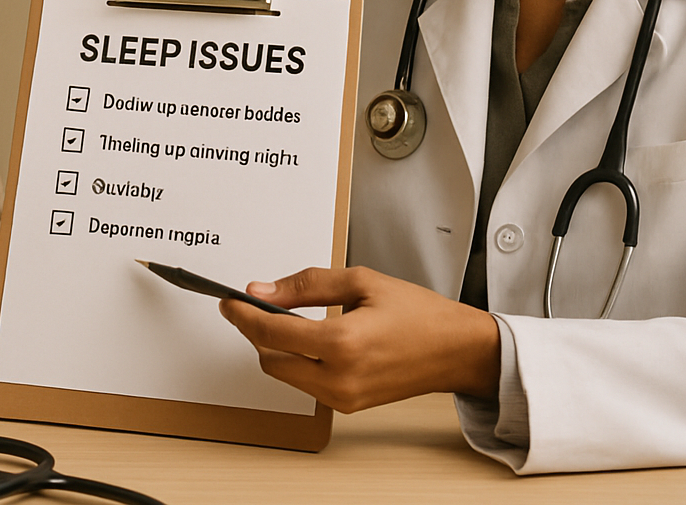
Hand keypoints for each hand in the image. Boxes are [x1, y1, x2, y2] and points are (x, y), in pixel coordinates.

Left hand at [218, 266, 499, 412]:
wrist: (455, 350)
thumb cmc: (418, 314)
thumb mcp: (360, 281)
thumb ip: (306, 285)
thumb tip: (262, 290)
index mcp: (342, 343)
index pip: (271, 332)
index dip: (243, 314)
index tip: (229, 301)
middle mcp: (339, 378)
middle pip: (269, 359)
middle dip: (255, 332)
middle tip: (251, 306)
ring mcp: (343, 397)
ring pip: (284, 375)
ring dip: (274, 348)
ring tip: (281, 319)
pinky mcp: (347, 405)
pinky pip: (305, 384)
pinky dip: (296, 361)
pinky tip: (305, 339)